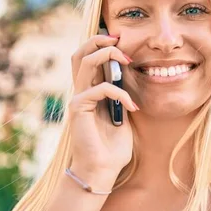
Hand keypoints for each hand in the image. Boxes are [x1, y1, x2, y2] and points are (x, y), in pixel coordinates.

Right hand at [68, 33, 136, 188]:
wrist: (101, 170)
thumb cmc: (113, 147)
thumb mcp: (122, 114)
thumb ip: (122, 95)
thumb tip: (131, 74)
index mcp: (90, 91)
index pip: (89, 58)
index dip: (102, 44)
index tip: (124, 41)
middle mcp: (80, 91)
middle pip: (80, 53)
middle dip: (98, 40)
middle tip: (119, 39)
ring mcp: (77, 99)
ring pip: (84, 62)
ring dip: (107, 55)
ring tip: (128, 59)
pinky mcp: (78, 109)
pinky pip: (100, 89)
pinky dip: (120, 94)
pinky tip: (133, 108)